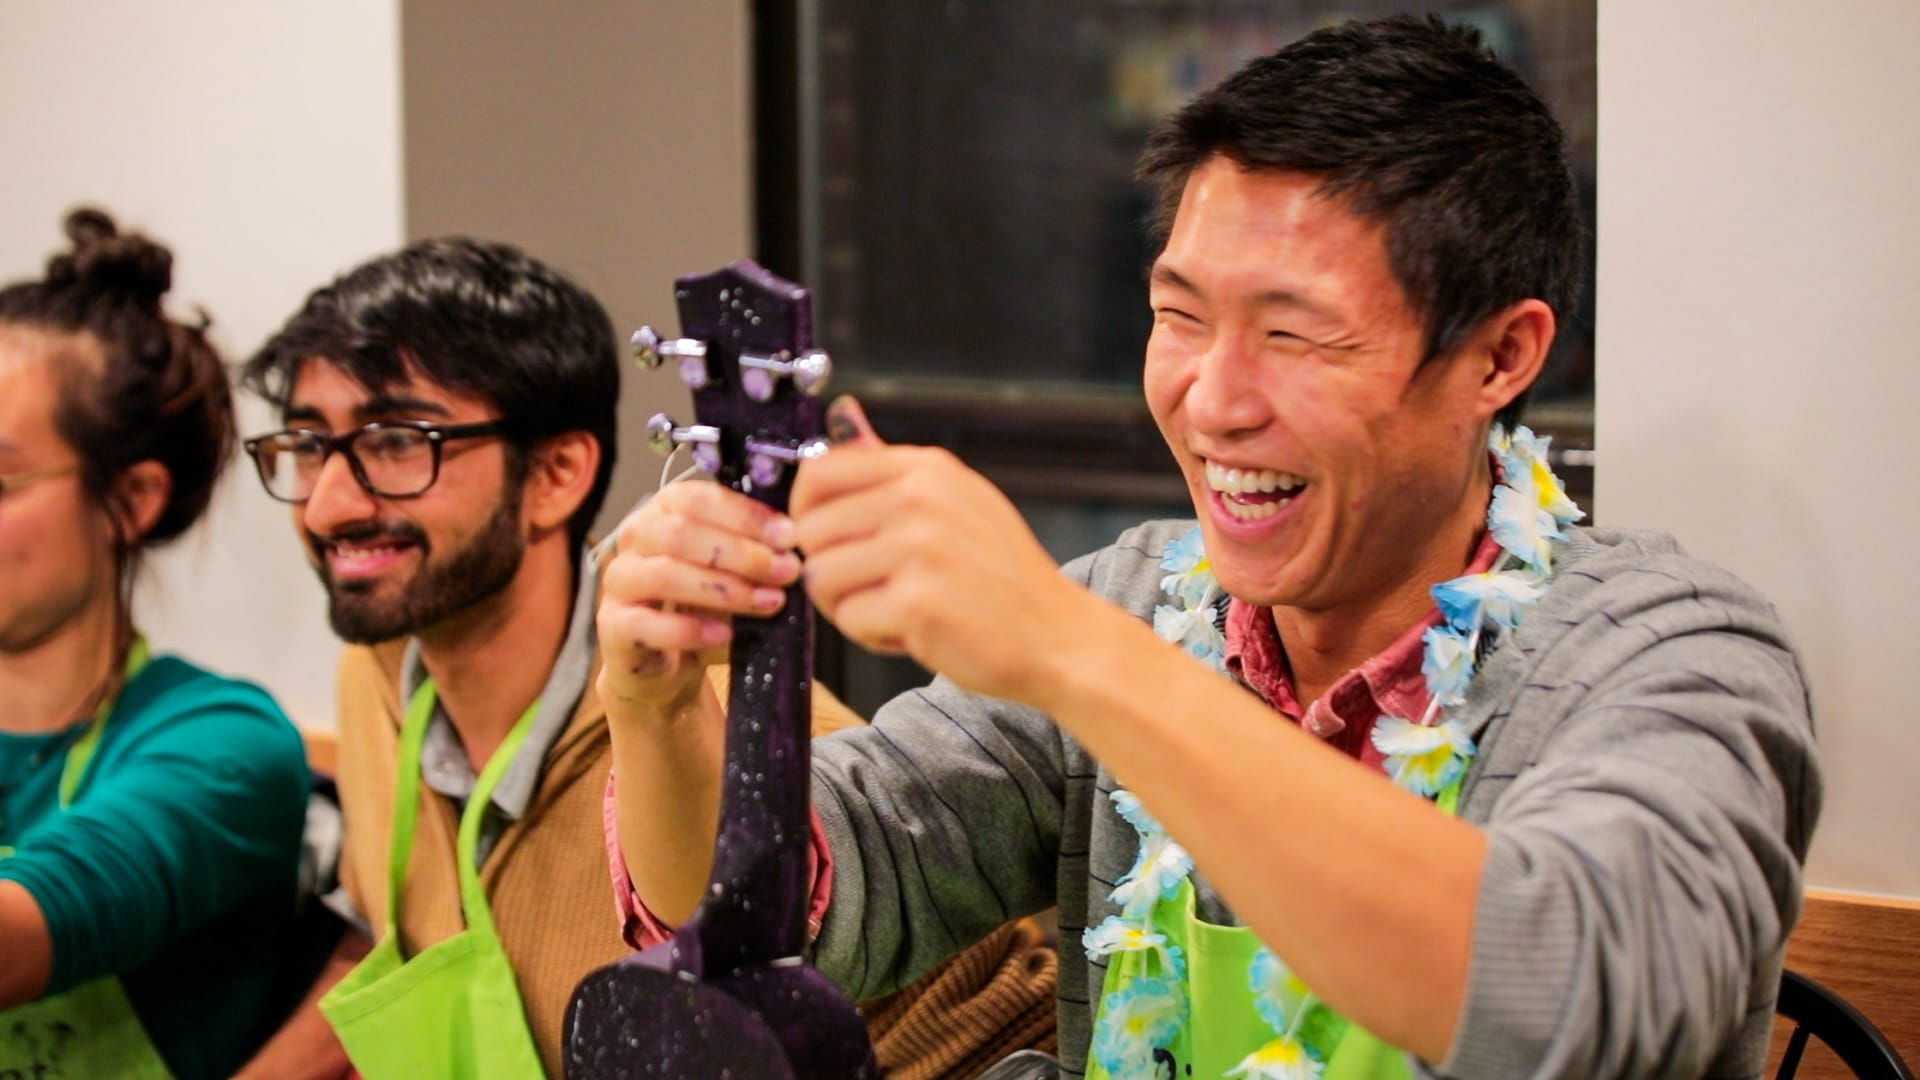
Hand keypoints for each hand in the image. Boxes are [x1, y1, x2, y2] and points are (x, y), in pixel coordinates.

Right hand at [597, 479, 802, 717]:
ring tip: (768, 602)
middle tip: (786, 571)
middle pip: (680, 533)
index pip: (698, 498)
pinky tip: (726, 635)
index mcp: (664, 511)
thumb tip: (794, 545)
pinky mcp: (614, 625)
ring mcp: (619, 581)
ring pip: (665, 574)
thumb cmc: (700, 607)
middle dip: (742, 553)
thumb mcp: (731, 572)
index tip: (788, 535)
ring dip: (725, 589)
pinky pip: (648, 623)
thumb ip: (754, 552)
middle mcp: (635, 538)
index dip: (745, 515)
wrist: (665, 664)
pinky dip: (691, 630)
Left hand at [792, 398, 1094, 703]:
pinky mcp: (917, 602)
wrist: (1058, 636)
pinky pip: (849, 619)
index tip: (822, 539)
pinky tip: (913, 632)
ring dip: (848, 606)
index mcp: (927, 469)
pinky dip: (872, 635)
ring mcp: (919, 549)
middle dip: (828, 569)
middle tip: (869, 589)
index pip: (820, 472)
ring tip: (895, 610)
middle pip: (811, 531)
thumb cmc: (1003, 576)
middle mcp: (921, 499)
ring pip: (822, 578)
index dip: (803, 512)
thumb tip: (842, 416)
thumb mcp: (958, 501)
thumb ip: (894, 470)